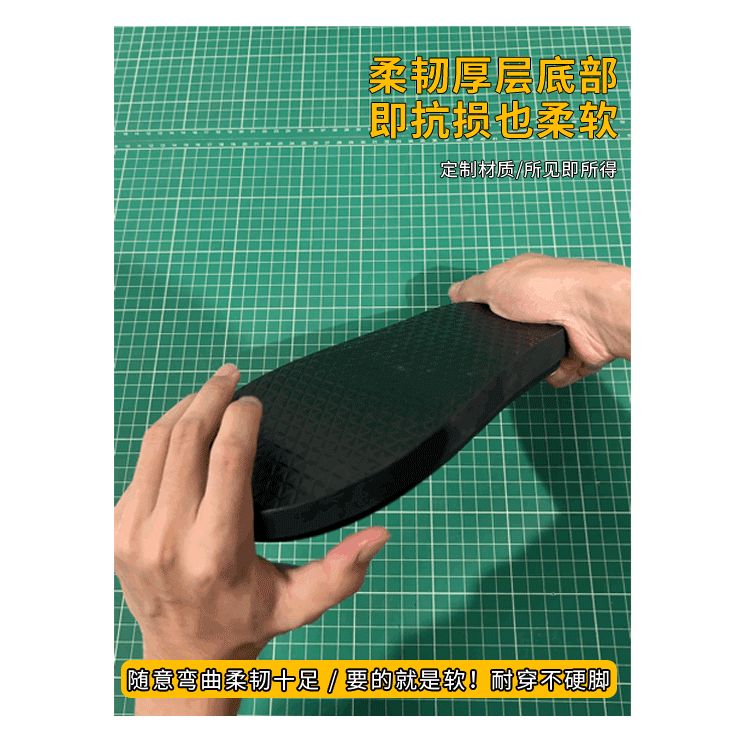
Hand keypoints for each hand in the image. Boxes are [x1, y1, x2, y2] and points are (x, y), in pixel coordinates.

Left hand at [114, 363, 389, 713]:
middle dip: (212, 396)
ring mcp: (134, 529)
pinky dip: (166, 433)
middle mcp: (168, 537)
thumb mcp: (299, 602)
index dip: (242, 417)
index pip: (226, 459)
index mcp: (215, 551)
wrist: (182, 653)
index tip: (255, 401)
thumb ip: (341, 572)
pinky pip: (142, 461)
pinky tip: (187, 426)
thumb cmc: (246, 621)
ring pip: (157, 441)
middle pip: (188, 438)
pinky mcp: (116, 525)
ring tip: (210, 390)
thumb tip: (379, 534)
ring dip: (185, 407)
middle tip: (232, 375)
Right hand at [449, 253, 630, 386]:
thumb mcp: (496, 282)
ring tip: (528, 352)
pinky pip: (553, 374)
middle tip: (500, 342)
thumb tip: (454, 291)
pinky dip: (552, 372)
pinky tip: (552, 362)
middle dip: (506, 341)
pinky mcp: (575, 355)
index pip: (499, 298)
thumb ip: (471, 289)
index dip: (485, 309)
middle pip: (514, 331)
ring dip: (529, 358)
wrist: (592, 312)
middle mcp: (545, 304)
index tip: (472, 321)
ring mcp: (562, 330)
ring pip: (532, 355)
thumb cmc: (550, 288)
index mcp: (526, 282)